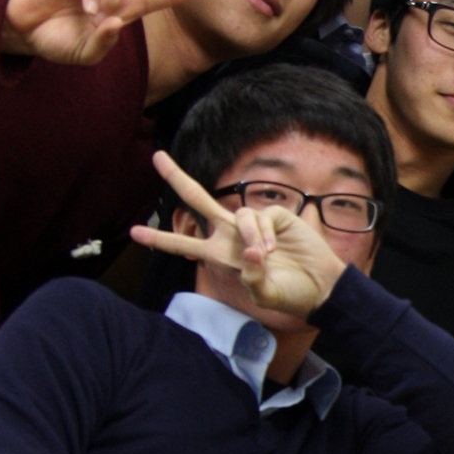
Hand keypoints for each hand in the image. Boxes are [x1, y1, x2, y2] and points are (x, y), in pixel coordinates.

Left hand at [129, 149, 349, 317]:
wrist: (320, 287)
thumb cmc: (290, 295)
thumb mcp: (265, 296)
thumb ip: (252, 280)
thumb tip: (249, 255)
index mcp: (220, 256)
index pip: (184, 244)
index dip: (159, 239)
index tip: (134, 232)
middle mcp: (231, 236)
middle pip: (198, 200)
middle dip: (177, 179)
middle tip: (157, 157)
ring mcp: (252, 225)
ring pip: (237, 215)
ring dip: (249, 236)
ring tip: (264, 256)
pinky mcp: (274, 216)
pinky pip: (259, 217)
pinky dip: (262, 233)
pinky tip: (272, 247)